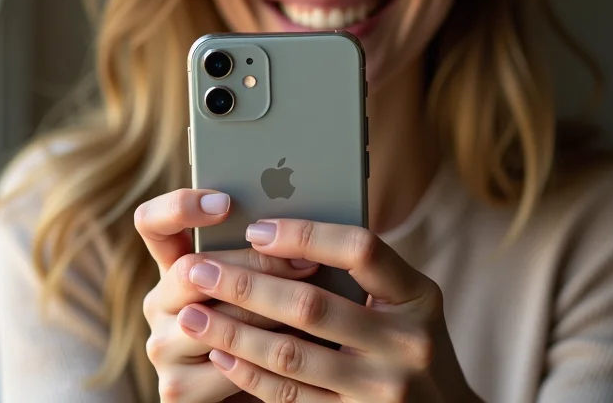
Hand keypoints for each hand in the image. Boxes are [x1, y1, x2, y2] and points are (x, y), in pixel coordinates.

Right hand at [136, 191, 319, 401]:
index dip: (179, 207)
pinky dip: (265, 357)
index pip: (151, 223)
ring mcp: (161, 346)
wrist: (265, 387)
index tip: (226, 202)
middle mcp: (159, 303)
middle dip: (254, 264)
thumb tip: (297, 219)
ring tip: (311, 303)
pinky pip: (224, 367)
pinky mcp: (175, 389)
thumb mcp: (261, 278)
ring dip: (268, 312)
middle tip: (304, 260)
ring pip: (212, 319)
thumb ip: (260, 248)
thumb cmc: (270, 319)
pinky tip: (299, 348)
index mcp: (173, 263)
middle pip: (191, 269)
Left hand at [175, 219, 478, 401]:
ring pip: (291, 356)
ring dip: (233, 332)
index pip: (361, 250)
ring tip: (193, 313)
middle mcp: (406, 344)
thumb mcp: (407, 300)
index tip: (255, 228)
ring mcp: (383, 392)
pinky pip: (291, 399)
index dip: (305, 235)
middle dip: (246, 285)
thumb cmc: (412, 341)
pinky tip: (223, 352)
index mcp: (419, 296)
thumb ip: (362, 273)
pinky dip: (251, 375)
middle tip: (197, 269)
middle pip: (312, 306)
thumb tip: (283, 235)